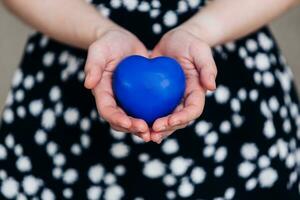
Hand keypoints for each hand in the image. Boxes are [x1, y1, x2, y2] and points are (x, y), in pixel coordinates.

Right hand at [84, 28, 150, 141]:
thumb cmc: (108, 44)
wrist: (123, 41)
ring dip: (144, 129)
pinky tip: (168, 119)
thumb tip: (88, 84)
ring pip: (134, 120)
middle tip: (147, 131)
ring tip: (157, 133)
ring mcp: (127, 101)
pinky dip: (155, 117)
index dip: (117, 119)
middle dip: (132, 129)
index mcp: (102, 93)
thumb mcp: (99, 50)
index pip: (107, 111)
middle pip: (121, 121)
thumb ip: (93, 65)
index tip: (130, 123)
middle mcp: (114, 100)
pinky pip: (146, 110)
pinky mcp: (139, 98)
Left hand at [150, 26, 216, 142]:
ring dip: (156, 130)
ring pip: (165, 120)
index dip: (183, 118)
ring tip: (144, 134)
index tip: (170, 121)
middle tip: (153, 132)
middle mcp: (183, 99)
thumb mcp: (201, 51)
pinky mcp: (158, 96)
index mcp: (196, 92)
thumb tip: (212, 87)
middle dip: (167, 129)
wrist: (176, 40)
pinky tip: (133, 122)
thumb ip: (208, 68)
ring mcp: (171, 100)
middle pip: (178, 121)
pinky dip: (145, 118)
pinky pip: (152, 110)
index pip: (193, 110)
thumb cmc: (191, 43)